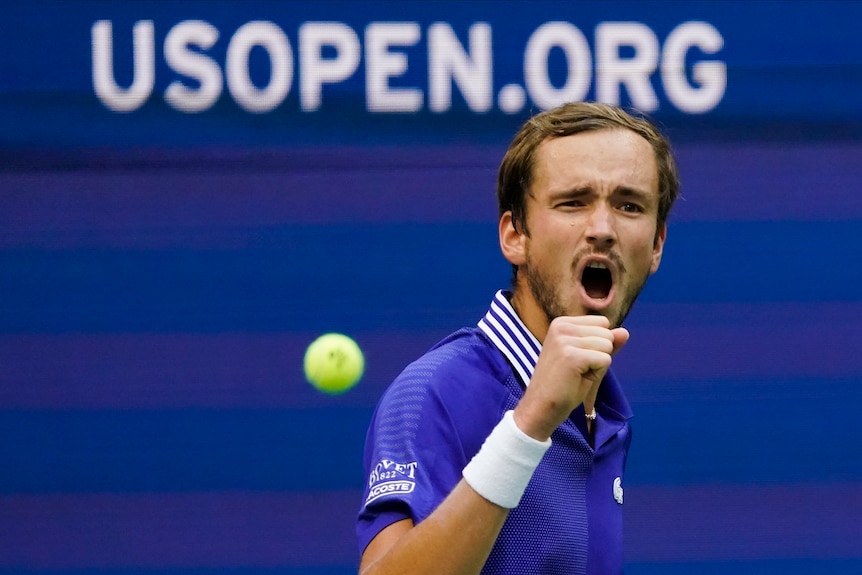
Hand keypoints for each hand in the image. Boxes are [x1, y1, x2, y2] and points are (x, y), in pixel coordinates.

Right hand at [513, 315, 628, 440]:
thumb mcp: (587, 358)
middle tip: (577, 370)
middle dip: (600, 354)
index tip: (577, 359)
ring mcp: (564, 339)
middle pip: (607, 333)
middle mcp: (561, 326)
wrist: (541, 407)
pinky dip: (597, 374)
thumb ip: (605, 343)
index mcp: (562, 323)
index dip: (597, 345)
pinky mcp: (571, 355)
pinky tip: (576, 379)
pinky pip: (605, 360)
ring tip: (576, 374)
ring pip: (607, 346)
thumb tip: (625, 331)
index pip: (602, 323)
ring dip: (598, 365)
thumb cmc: (564, 384)